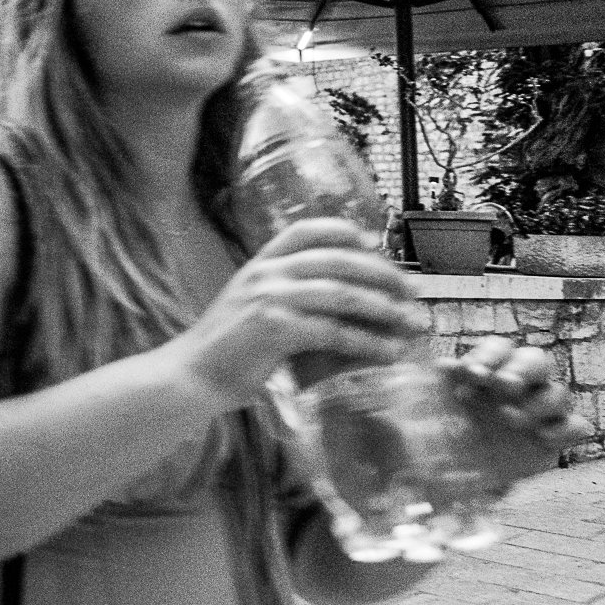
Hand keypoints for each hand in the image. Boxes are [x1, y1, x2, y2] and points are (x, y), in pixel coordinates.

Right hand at [164, 219, 425, 408]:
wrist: (192, 374)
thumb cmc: (228, 350)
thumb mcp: (259, 313)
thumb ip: (298, 307)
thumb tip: (360, 315)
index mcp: (260, 264)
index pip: (306, 230)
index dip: (346, 232)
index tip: (376, 244)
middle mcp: (265, 273)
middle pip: (338, 259)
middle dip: (383, 274)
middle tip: (413, 290)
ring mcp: (269, 298)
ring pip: (343, 293)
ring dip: (386, 309)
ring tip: (412, 322)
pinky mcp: (275, 328)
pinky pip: (335, 331)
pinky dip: (369, 342)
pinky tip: (389, 351)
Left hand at [450, 336, 594, 489]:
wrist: (461, 471)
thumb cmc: (446, 429)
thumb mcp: (434, 406)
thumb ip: (438, 384)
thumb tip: (445, 364)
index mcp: (491, 369)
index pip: (500, 347)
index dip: (490, 355)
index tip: (471, 373)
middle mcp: (521, 385)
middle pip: (537, 360)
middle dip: (522, 369)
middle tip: (503, 385)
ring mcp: (541, 410)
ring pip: (559, 392)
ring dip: (538, 403)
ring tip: (509, 418)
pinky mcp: (556, 437)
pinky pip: (578, 425)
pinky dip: (565, 429)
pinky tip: (542, 437)